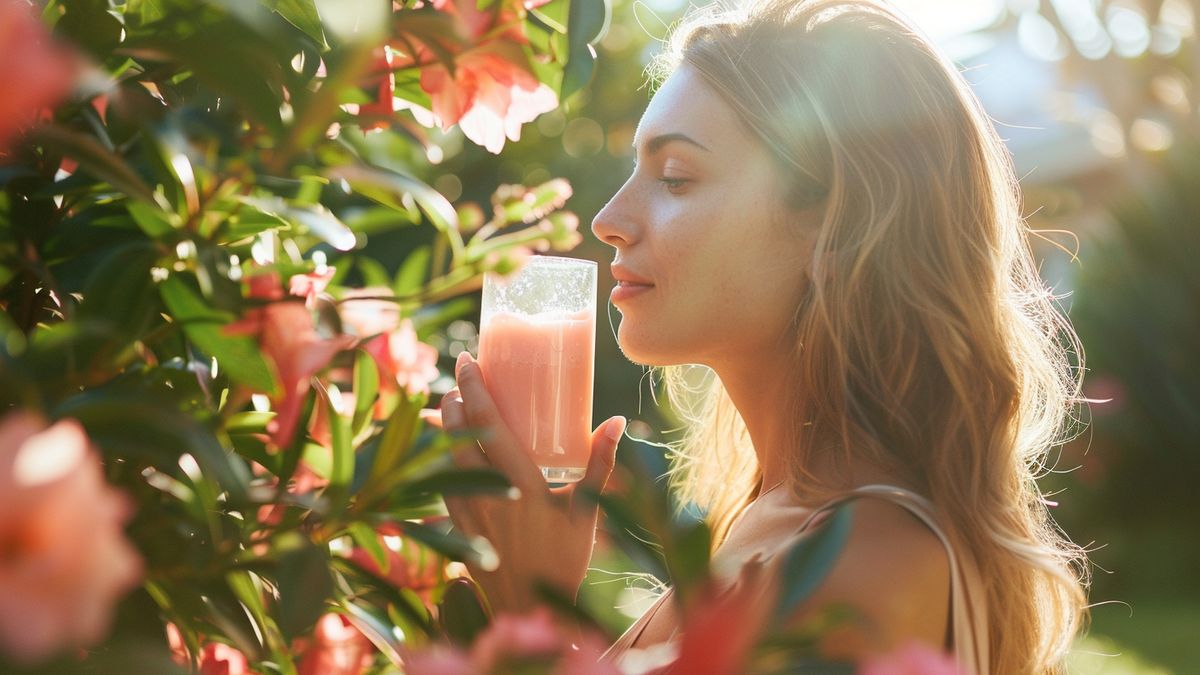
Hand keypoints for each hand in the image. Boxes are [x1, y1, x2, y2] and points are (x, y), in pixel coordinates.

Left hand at [424, 351, 624, 613]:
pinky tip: (447, 446)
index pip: (489, 425)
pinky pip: (441, 481)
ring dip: (444, 426)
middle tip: (459, 375)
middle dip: (453, 399)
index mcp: (522, 485)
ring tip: (449, 402)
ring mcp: (467, 511)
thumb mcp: (586, 510)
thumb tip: (617, 421)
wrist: (529, 607)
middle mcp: (488, 494)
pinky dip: (441, 456)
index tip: (467, 361)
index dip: (474, 389)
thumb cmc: (564, 559)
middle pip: (457, 434)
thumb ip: (599, 464)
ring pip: (444, 456)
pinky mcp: (457, 526)